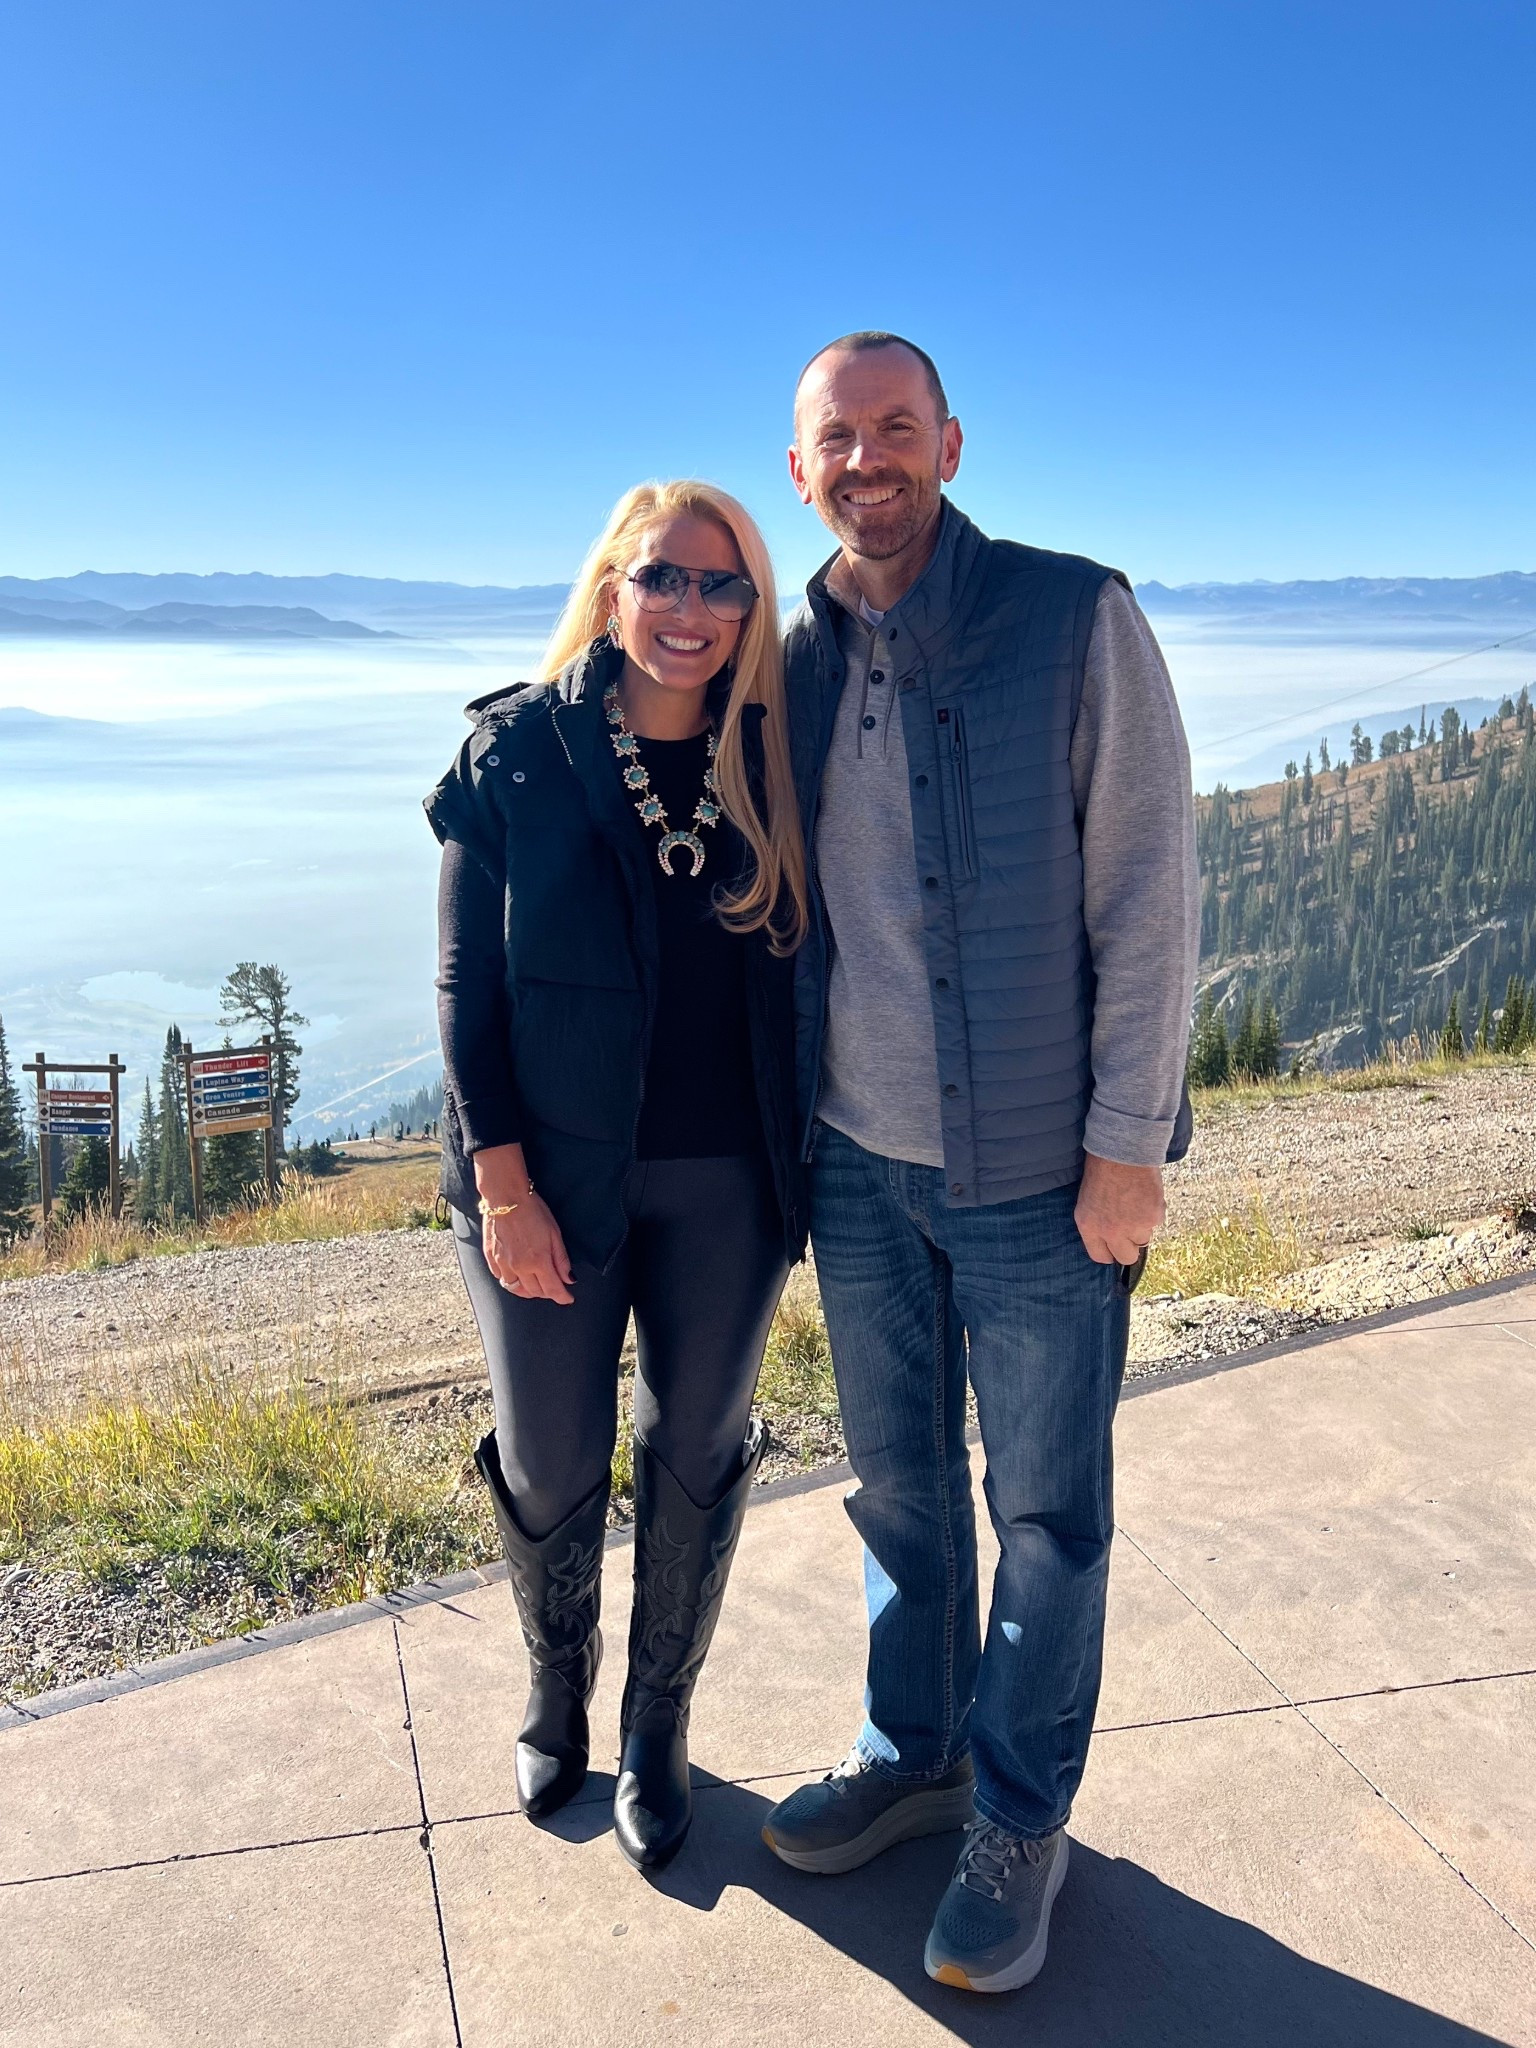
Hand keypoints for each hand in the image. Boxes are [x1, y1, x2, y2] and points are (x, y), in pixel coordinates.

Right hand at [473, 1142, 574, 1303]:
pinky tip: (517, 1276)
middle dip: (547, 1293)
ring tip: (536, 1286)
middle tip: (554, 1287)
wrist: (505, 1196)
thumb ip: (561, 1259)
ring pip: (516, 1289)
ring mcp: (502, 1264)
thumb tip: (569, 1279)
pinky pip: (501, 1278)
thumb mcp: (554, 1233)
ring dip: (528, 1291)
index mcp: (538, 1261)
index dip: (562, 1297)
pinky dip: (511, 1281)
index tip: (568, 1299)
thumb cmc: (532, 1210)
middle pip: (535, 1292)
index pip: (552, 1289)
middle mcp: (519, 1267)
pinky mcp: (491, 1258)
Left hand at [1075, 1153, 1164, 1266]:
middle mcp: (1111, 1231)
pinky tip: (1145, 1194)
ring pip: (1144, 1238)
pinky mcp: (1153, 1217)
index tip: (1114, 1245)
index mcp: (1089, 1226)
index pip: (1101, 1257)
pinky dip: (1153, 1211)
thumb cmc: (1101, 1169)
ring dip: (1142, 1226)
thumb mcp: (1087, 1200)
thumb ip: (1097, 1223)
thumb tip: (1110, 1238)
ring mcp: (1134, 1226)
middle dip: (1129, 1246)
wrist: (1123, 1150)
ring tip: (1136, 1203)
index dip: (1110, 1251)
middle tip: (1131, 1230)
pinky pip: (1156, 1222)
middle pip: (1126, 1257)